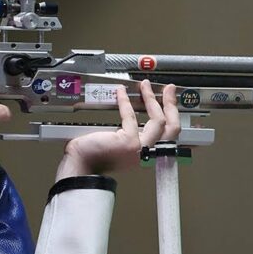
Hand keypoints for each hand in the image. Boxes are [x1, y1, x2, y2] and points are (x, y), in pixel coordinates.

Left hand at [56, 80, 179, 179]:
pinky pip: (130, 116)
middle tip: (169, 89)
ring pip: (157, 120)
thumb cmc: (94, 158)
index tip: (169, 101)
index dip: (171, 116)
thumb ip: (132, 133)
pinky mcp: (129, 143)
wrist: (80, 168)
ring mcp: (140, 149)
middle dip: (171, 105)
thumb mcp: (121, 144)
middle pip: (171, 129)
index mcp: (146, 155)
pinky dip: (125, 101)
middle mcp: (147, 154)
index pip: (168, 136)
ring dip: (152, 99)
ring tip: (145, 85)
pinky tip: (121, 92)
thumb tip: (138, 113)